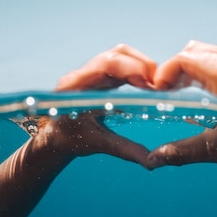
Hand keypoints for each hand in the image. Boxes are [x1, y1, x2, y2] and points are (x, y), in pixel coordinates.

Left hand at [36, 45, 157, 166]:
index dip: (130, 69)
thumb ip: (124, 149)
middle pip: (118, 54)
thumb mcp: (98, 143)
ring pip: (122, 55)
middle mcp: (85, 73)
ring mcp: (95, 71)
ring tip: (157, 85)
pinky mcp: (103, 75)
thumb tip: (150, 162)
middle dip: (142, 65)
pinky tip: (150, 84)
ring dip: (143, 65)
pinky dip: (139, 70)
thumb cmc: (70, 138)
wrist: (56, 136)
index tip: (149, 83)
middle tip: (159, 85)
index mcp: (76, 84)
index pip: (106, 64)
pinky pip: (124, 63)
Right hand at [148, 41, 216, 173]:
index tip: (156, 92)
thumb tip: (154, 159)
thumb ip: (184, 150)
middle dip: (176, 69)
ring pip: (212, 55)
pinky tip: (207, 96)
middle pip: (196, 51)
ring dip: (193, 70)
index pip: (185, 59)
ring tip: (182, 94)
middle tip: (165, 93)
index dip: (165, 74)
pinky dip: (209, 73)